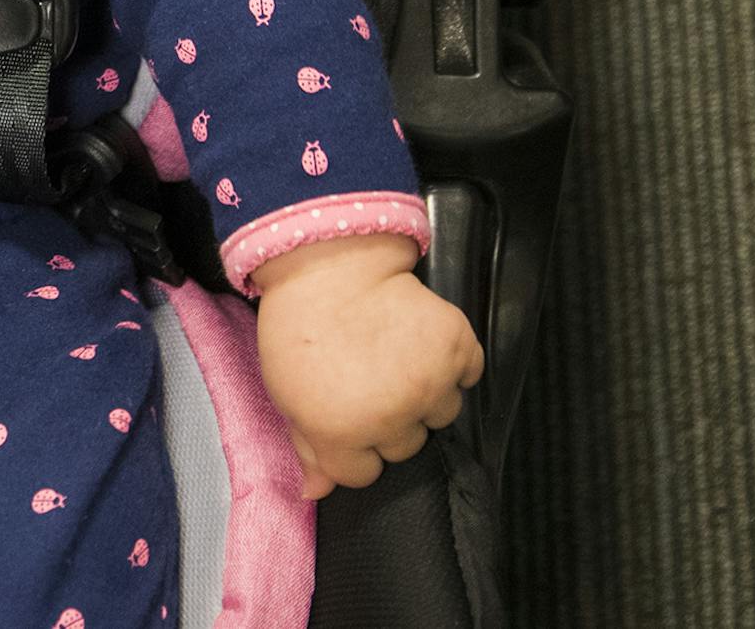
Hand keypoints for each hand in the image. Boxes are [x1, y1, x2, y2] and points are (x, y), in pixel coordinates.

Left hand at [252, 234, 484, 499]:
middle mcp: (391, 416)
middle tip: (367, 377)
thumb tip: (316, 493)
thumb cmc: (299, 326)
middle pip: (405, 447)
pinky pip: (469, 375)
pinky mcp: (458, 347)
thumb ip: (307, 448)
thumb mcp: (285, 390)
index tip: (344, 412)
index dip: (350, 445)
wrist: (327, 261)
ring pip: (441, 415)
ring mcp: (430, 382)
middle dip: (388, 419)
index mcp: (341, 432)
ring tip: (394, 355)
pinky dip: (453, 363)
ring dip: (424, 393)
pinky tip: (420, 342)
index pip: (362, 475)